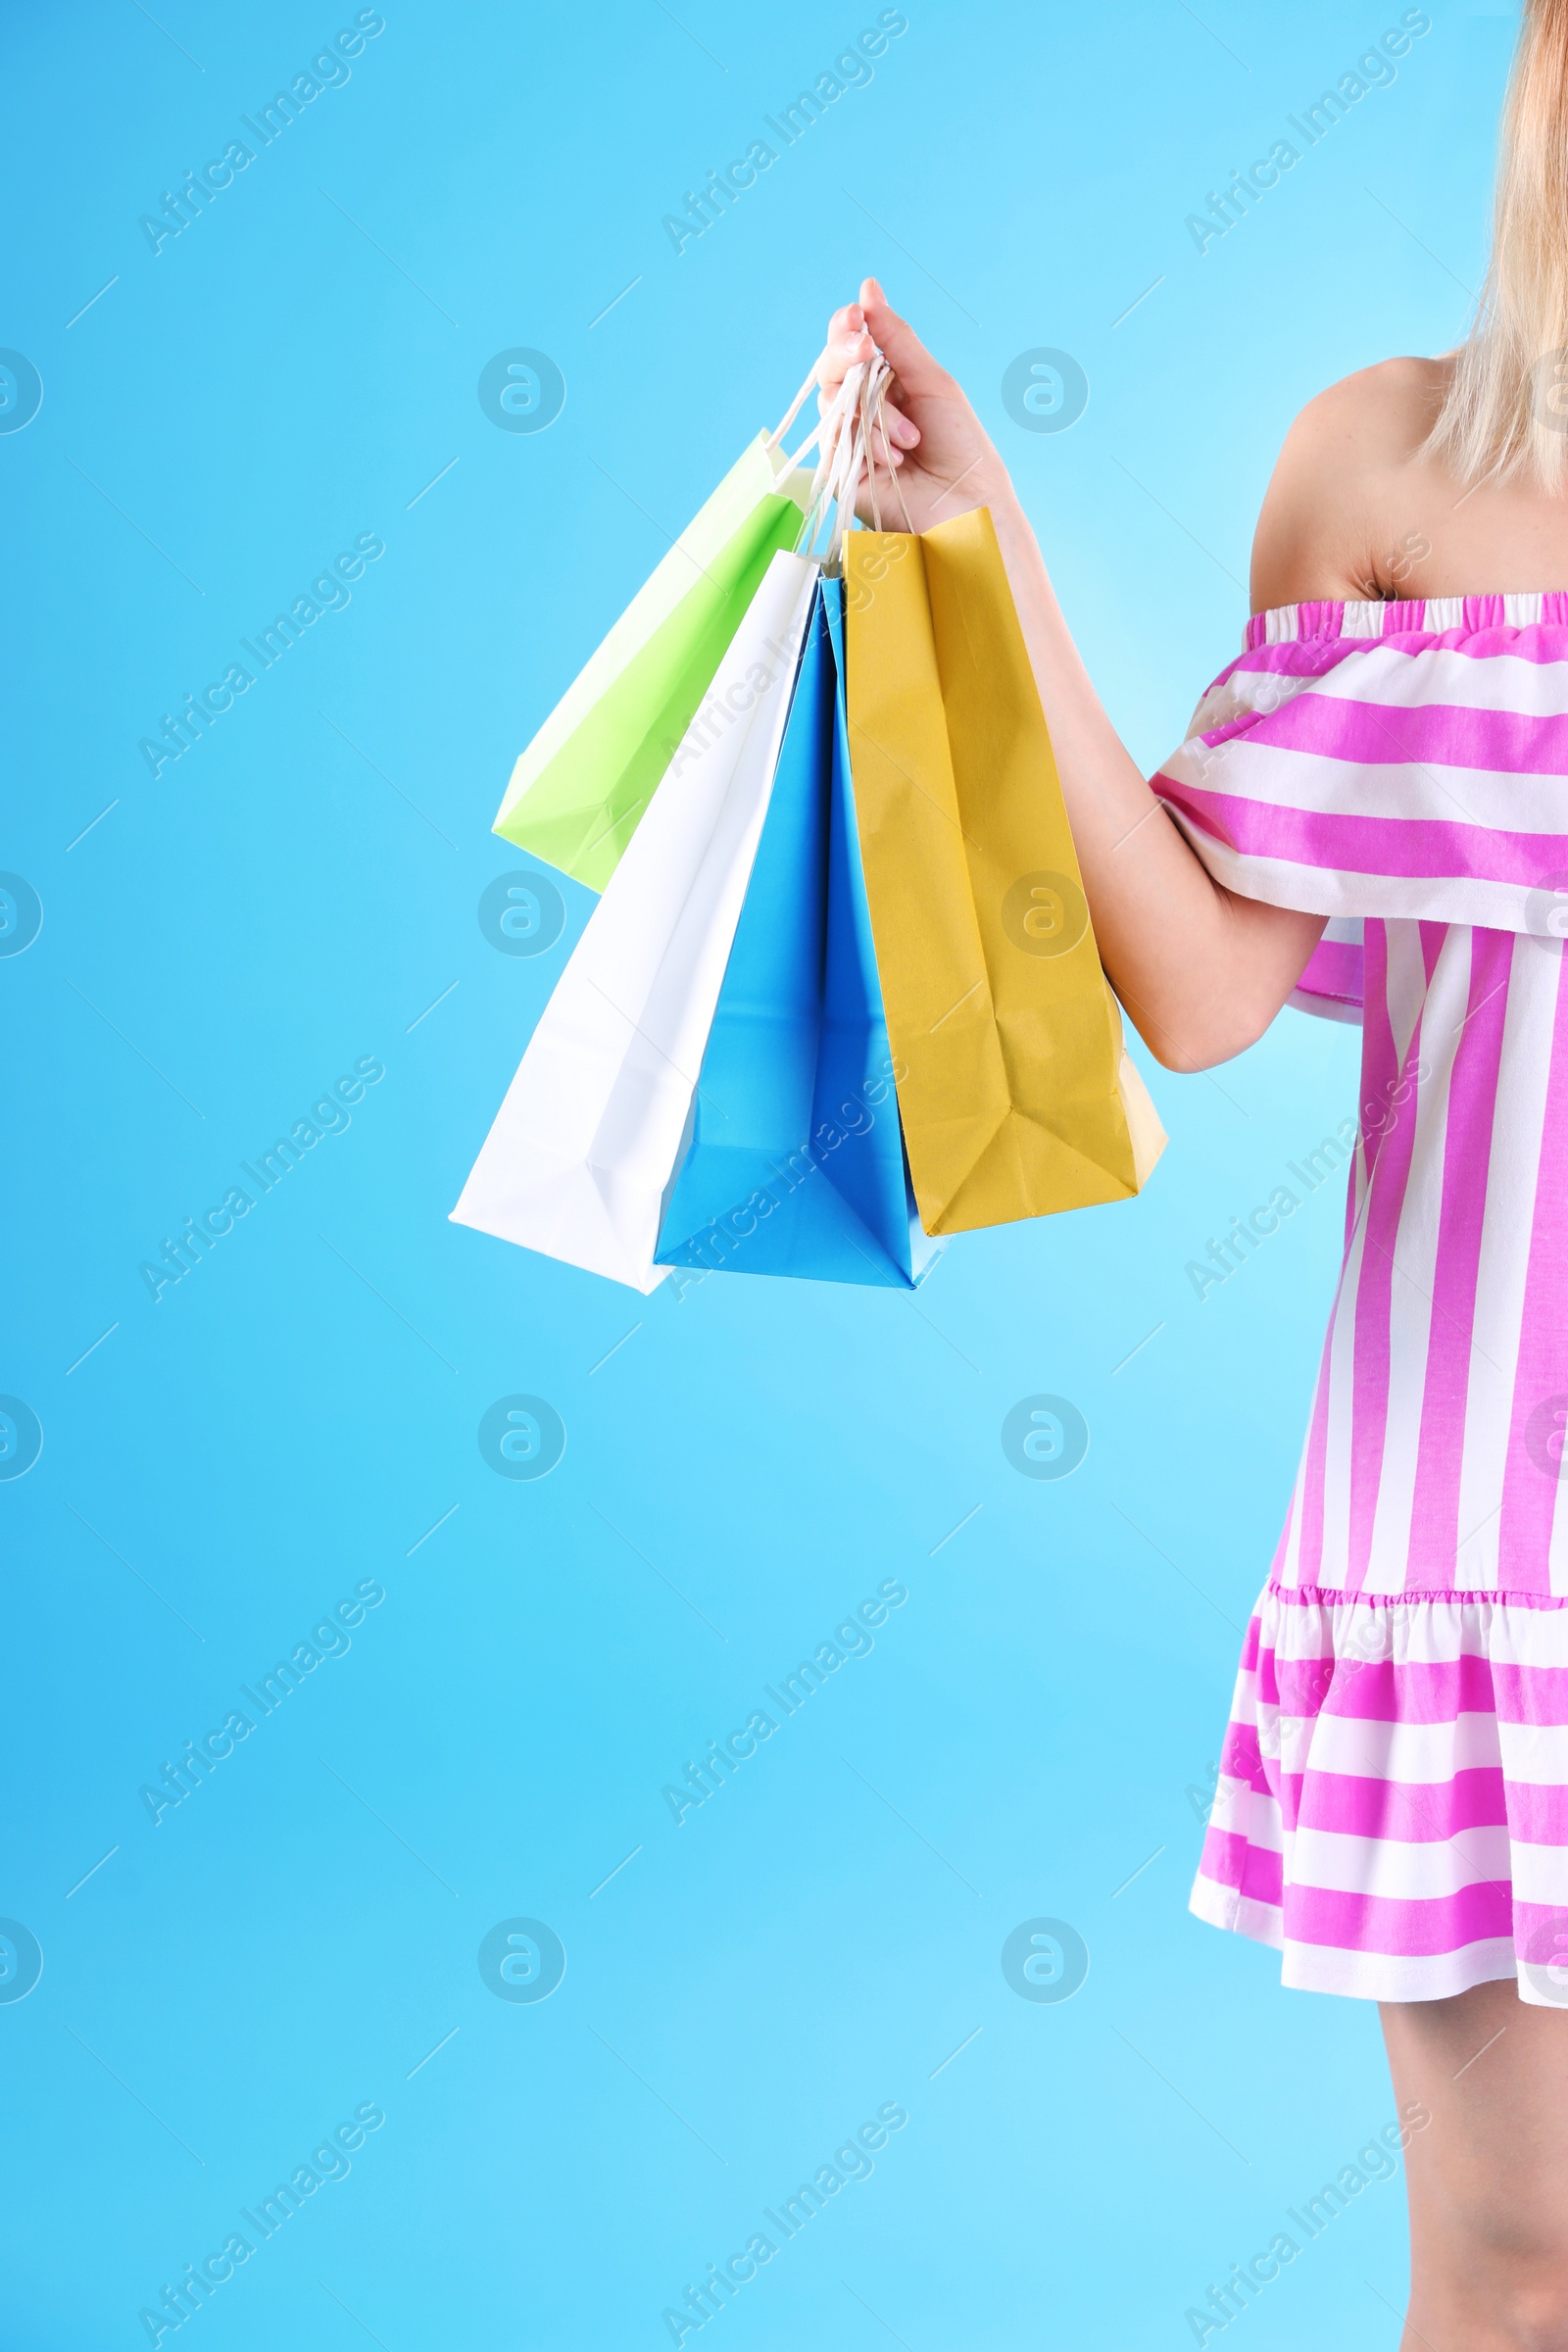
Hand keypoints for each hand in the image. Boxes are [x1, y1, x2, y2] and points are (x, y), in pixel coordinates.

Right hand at [817, 278, 1010, 534]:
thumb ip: (897, 338)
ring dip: (875, 414)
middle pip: (831, 369)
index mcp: (886, 383)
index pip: (851, 346)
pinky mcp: (841, 472)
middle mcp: (864, 409)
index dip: (846, 328)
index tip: (854, 317)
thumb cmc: (960, 446)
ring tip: (910, 439)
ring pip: (833, 402)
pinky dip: (867, 440)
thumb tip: (868, 287)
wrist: (966, 505)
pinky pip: (835, 439)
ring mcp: (850, 441)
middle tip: (865, 351)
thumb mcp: (932, 381)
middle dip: (845, 355)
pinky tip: (893, 458)